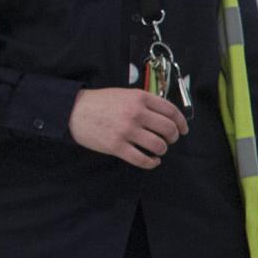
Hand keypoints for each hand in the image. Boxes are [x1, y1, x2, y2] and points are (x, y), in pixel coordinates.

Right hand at [70, 87, 187, 167]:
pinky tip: (152, 161)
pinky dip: (152, 163)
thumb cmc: (101, 102)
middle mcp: (136, 113)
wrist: (74, 111)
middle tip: (170, 140)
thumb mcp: (125, 94)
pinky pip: (142, 159)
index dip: (182, 123)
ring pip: (158, 146)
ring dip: (162, 150)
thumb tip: (166, 115)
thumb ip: (145, 102)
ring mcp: (127, 130)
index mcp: (140, 98)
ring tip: (158, 150)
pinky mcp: (117, 146)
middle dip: (173, 138)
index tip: (183, 130)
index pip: (171, 111)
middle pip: (169, 129)